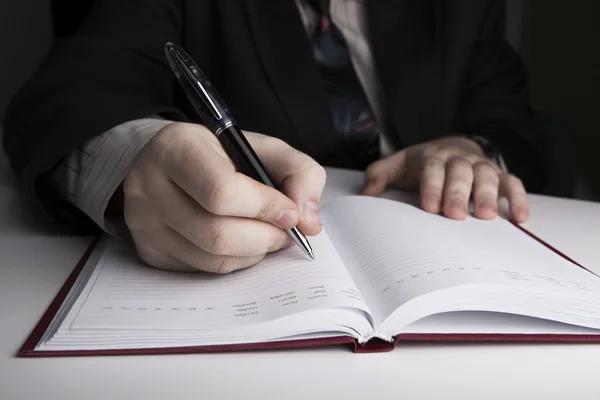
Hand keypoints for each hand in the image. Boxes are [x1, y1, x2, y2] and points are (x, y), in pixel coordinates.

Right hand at [122, 122, 324, 272]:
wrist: (167, 162)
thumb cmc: (220, 155)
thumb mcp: (263, 147)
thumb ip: (299, 173)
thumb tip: (309, 222)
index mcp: (178, 149)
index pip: (221, 192)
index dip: (265, 208)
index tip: (290, 212)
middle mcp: (150, 187)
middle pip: (217, 234)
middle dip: (265, 238)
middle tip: (285, 231)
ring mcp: (145, 224)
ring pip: (212, 258)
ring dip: (254, 253)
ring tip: (267, 235)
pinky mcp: (150, 251)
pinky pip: (203, 270)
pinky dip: (235, 262)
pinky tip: (243, 243)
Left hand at [360, 136, 528, 221]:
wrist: (452, 147)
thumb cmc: (421, 164)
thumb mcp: (397, 166)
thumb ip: (379, 176)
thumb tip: (366, 195)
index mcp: (432, 157)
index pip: (432, 170)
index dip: (432, 187)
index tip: (430, 207)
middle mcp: (459, 160)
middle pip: (461, 173)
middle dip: (459, 193)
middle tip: (456, 216)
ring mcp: (482, 167)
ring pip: (488, 176)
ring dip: (489, 195)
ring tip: (487, 216)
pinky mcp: (500, 175)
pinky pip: (513, 183)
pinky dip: (519, 198)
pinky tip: (520, 217)